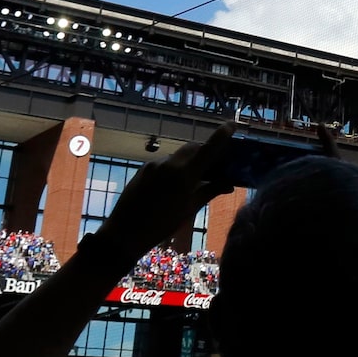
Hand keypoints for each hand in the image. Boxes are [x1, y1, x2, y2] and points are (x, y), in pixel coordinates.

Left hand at [98, 126, 235, 250]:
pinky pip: (166, 162)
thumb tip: (229, 184)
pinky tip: (174, 185)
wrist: (125, 232)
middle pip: (193, 148)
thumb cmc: (161, 225)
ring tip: (195, 179)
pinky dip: (176, 167)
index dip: (222, 135)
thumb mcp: (188, 210)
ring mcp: (155, 164)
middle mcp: (169, 163)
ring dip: (190, 161)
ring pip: (179, 155)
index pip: (208, 148)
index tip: (232, 124)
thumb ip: (209, 192)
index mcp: (184, 174)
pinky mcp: (144, 168)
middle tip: (216, 164)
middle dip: (206, 151)